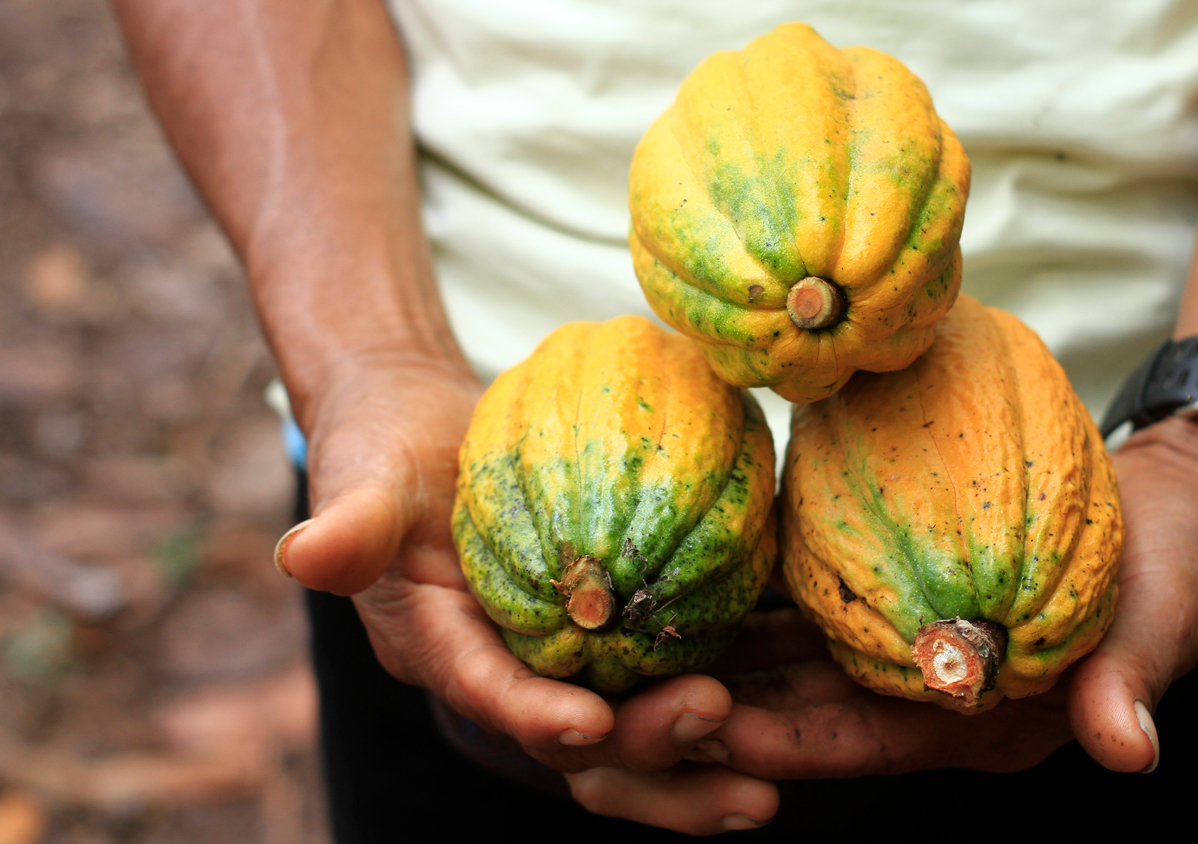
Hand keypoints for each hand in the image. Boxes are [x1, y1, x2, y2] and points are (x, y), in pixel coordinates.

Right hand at [273, 354, 771, 827]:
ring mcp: (570, 665)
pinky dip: (741, 683)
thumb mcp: (362, 475)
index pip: (489, 696)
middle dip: (646, 751)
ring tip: (773, 780)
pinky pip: (679, 668)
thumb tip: (305, 552)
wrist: (431, 437)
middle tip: (716, 723)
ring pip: (640, 733)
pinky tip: (802, 679)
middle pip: (580, 745)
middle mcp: (512, 677)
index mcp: (444, 651)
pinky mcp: (619, 635)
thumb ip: (349, 522)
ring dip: (703, 759)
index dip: (534, 717)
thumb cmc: (386, 452)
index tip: (588, 724)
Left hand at [663, 412, 1197, 798]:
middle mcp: (925, 698)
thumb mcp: (1164, 614)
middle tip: (626, 699)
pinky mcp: (893, 593)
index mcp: (981, 725)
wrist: (1182, 505)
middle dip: (718, 714)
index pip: (865, 746)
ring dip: (715, 657)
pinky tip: (691, 572)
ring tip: (628, 640)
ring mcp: (903, 649)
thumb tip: (1129, 747)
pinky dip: (754, 596)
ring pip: (791, 666)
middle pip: (803, 720)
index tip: (711, 728)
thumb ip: (1134, 679)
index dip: (788, 742)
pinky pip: (809, 603)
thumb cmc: (1176, 562)